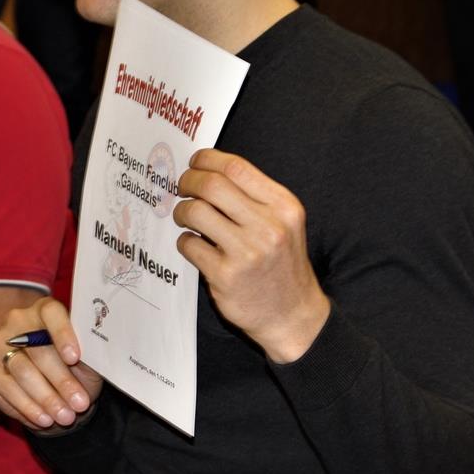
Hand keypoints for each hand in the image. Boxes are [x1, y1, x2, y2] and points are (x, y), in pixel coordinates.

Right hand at [0, 297, 102, 429]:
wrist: (55, 388)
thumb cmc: (75, 367)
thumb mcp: (88, 360)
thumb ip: (90, 354)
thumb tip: (100, 356)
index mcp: (45, 310)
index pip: (51, 313)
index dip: (62, 333)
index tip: (75, 357)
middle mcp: (17, 321)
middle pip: (38, 349)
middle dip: (61, 380)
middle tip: (80, 403)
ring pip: (22, 371)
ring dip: (46, 398)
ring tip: (66, 416)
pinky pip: (6, 389)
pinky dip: (28, 407)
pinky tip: (45, 420)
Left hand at [173, 149, 330, 362]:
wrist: (292, 314)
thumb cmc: (281, 262)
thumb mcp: (284, 222)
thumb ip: (254, 196)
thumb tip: (208, 169)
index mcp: (284, 207)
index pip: (237, 168)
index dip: (208, 160)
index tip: (196, 162)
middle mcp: (268, 227)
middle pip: (212, 185)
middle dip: (189, 180)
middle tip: (182, 187)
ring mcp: (247, 253)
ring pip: (195, 211)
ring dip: (181, 210)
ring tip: (185, 216)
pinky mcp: (226, 275)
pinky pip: (189, 244)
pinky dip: (185, 240)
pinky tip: (194, 244)